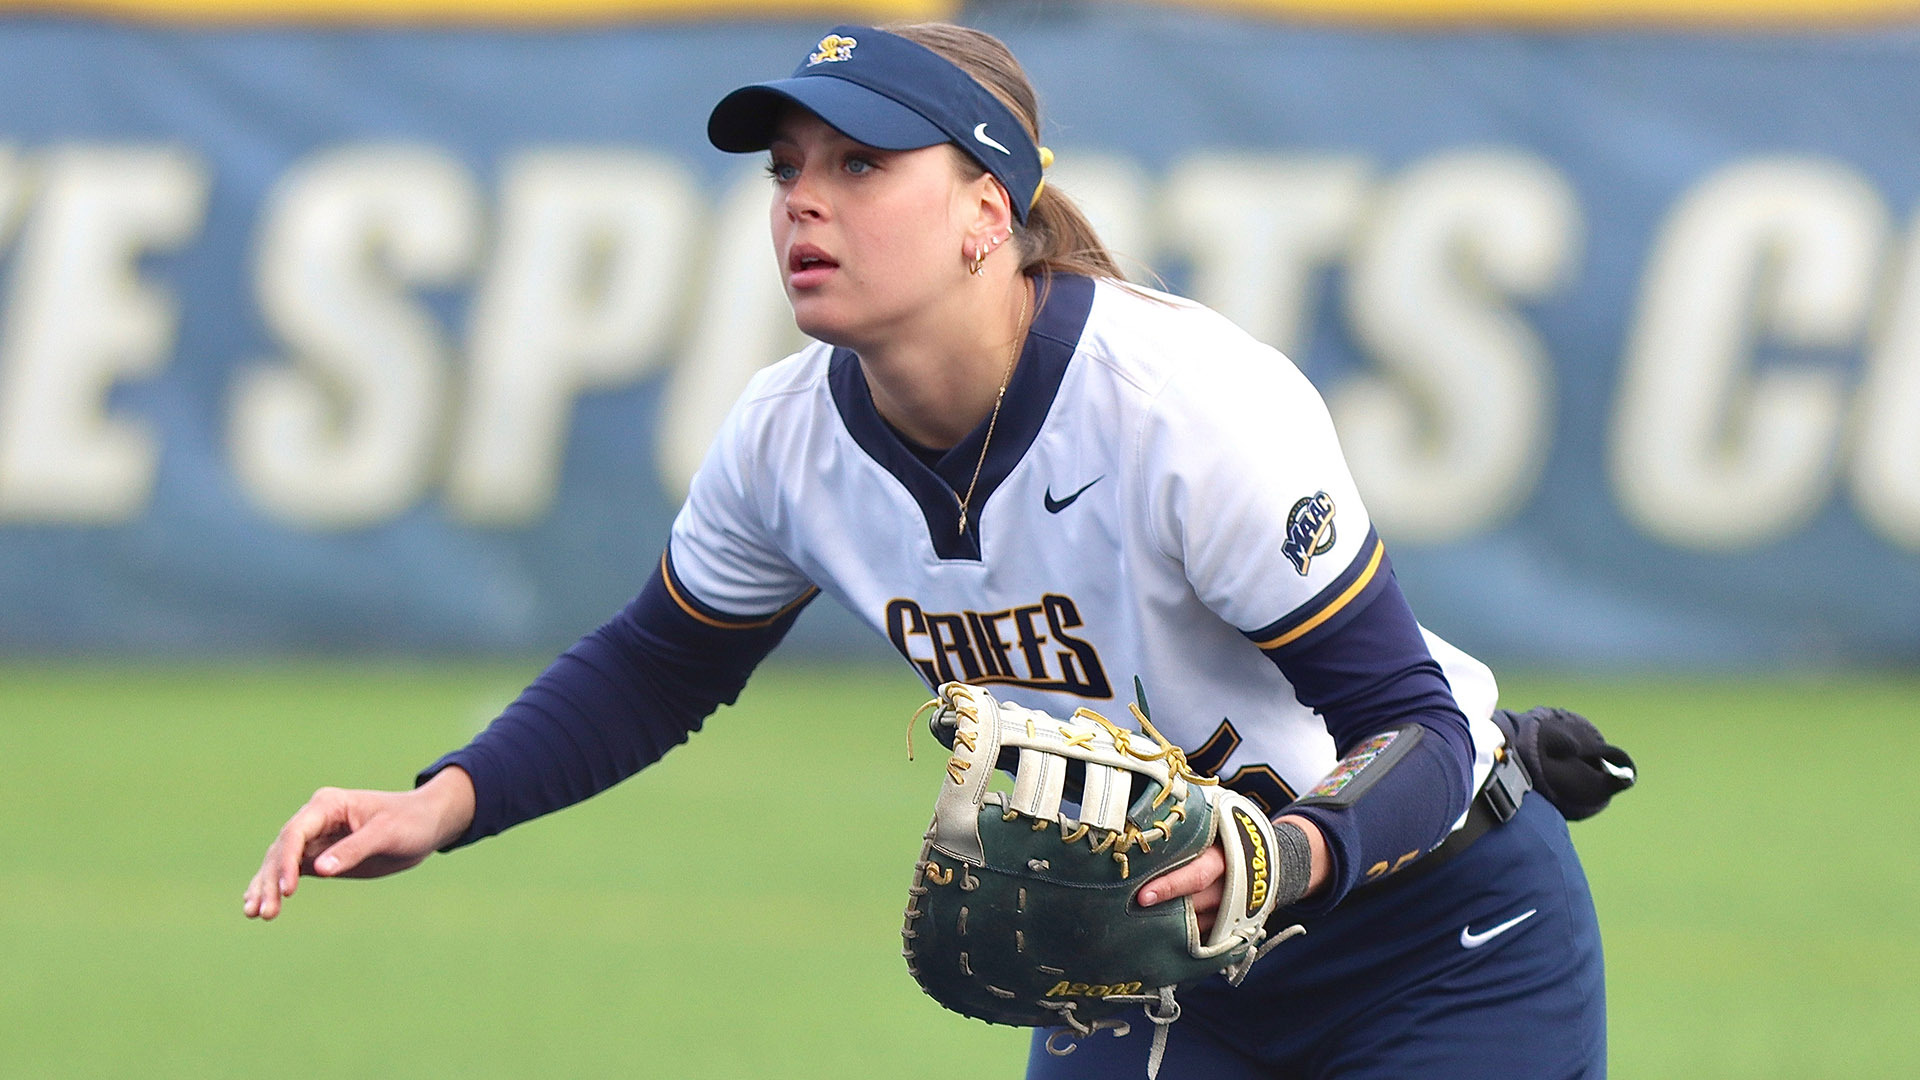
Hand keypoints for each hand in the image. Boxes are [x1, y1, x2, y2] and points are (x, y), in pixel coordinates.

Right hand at [242, 767, 474, 919]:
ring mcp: (314, 838)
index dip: (286, 862)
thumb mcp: (387, 834)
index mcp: (327, 805)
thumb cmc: (410, 822)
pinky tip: (255, 904)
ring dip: (266, 887)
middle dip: (271, 881)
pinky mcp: (319, 857)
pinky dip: (273, 886)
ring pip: (279, 862)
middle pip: (281, 850)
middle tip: (265, 913)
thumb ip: (354, 849)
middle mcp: (314, 819)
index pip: (295, 833)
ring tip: (254, 914)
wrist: (426, 824)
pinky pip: (289, 871)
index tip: (287, 891)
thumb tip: (319, 870)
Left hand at [1136, 814, 1328, 933]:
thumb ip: (1194, 811)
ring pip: (1199, 925)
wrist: (1271, 857)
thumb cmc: (1231, 830)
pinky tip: (1158, 939)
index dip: (1170, 886)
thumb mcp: (1221, 815)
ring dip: (1171, 928)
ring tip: (1137, 928)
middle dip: (1164, 911)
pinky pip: (1205, 937)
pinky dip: (1184, 940)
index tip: (1142, 896)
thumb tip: (1156, 792)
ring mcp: (1233, 910)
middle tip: (1131, 914)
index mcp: (1227, 856)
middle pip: (1194, 905)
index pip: (1197, 875)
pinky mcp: (1232, 926)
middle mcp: (1230, 886)